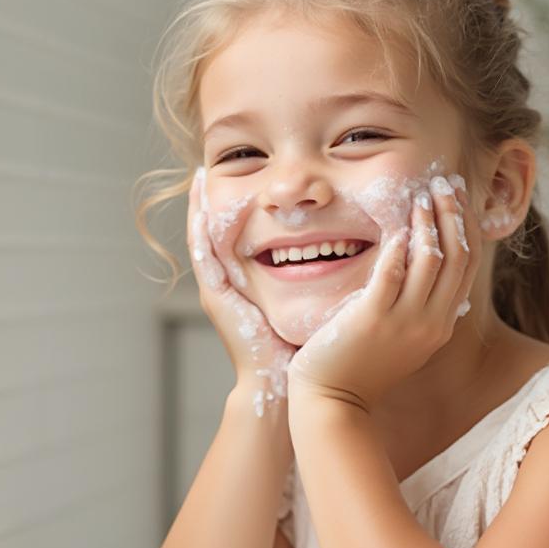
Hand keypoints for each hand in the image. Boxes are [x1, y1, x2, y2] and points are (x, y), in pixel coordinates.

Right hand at [187, 167, 295, 414]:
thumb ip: (317, 273)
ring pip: (203, 239)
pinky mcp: (217, 299)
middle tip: (208, 163)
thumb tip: (350, 244)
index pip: (238, 235)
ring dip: (198, 207)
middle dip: (210, 199)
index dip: (238, 205)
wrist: (282, 384)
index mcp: (246, 282)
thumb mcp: (307, 300)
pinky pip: (204, 257)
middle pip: (214, 232)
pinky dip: (200, 231)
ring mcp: (217, 291)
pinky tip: (201, 207)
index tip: (244, 174)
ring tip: (198, 176)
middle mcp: (228, 283)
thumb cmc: (300, 346)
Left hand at [286, 175, 480, 411]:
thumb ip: (415, 306)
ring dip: (429, 220)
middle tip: (444, 182)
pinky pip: (393, 272)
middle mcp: (431, 322)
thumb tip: (420, 267)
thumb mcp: (400, 337)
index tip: (457, 196)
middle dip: (453, 214)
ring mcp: (404, 322)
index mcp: (440, 324)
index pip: (466, 265)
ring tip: (422, 193)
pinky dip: (398, 244)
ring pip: (432, 259)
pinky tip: (395, 223)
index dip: (466, 226)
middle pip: (458, 256)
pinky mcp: (373, 319)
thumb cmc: (359, 366)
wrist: (333, 401)